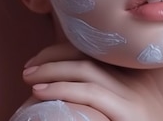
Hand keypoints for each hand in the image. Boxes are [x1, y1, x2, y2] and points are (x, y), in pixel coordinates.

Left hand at [22, 43, 162, 120]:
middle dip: (53, 57)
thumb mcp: (133, 107)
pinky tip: (42, 92)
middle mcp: (135, 78)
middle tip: (28, 69)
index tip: (40, 60)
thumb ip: (113, 94)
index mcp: (135, 74)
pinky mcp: (129, 112)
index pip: (95, 50)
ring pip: (86, 69)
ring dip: (51, 70)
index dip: (63, 50)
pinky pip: (91, 93)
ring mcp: (133, 94)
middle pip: (89, 55)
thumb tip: (76, 90)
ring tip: (28, 77)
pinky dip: (62, 89)